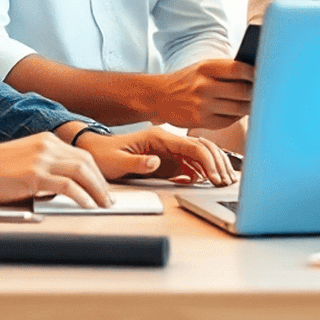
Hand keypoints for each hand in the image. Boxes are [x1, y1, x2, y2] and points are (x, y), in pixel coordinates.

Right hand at [0, 132, 113, 208]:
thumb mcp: (23, 161)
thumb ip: (43, 168)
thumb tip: (61, 188)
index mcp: (46, 140)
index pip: (81, 155)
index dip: (96, 172)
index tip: (102, 187)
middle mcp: (47, 145)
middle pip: (87, 161)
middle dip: (101, 182)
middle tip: (108, 199)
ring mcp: (41, 158)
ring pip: (82, 171)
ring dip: (97, 190)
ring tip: (102, 204)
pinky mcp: (34, 174)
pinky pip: (67, 185)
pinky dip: (81, 196)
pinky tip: (86, 205)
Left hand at [82, 127, 237, 186]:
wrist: (93, 151)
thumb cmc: (104, 154)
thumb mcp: (117, 161)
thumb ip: (138, 162)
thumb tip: (157, 162)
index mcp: (159, 137)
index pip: (192, 146)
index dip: (207, 161)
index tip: (215, 176)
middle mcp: (168, 142)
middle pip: (202, 148)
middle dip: (217, 163)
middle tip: (226, 180)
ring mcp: (169, 151)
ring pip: (200, 155)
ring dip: (213, 167)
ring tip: (223, 181)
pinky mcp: (167, 161)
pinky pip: (191, 165)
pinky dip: (202, 172)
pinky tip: (207, 181)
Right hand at [146, 58, 253, 129]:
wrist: (159, 97)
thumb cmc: (187, 80)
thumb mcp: (202, 68)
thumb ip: (225, 70)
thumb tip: (256, 74)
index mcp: (206, 68)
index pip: (239, 69)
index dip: (255, 73)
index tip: (263, 75)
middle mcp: (204, 86)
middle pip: (242, 91)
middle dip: (256, 92)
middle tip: (264, 92)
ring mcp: (202, 105)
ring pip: (238, 108)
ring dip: (250, 106)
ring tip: (254, 102)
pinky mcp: (201, 121)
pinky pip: (228, 121)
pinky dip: (237, 117)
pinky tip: (238, 112)